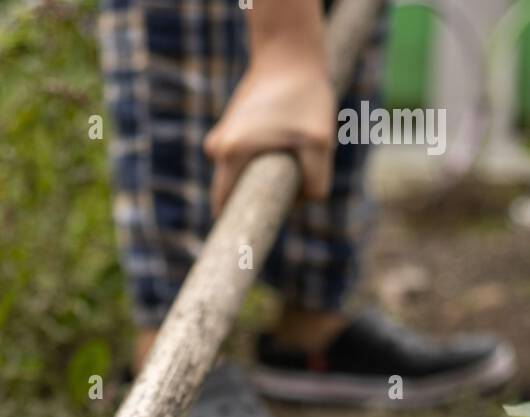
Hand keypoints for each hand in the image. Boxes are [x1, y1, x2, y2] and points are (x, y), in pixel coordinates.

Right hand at [204, 55, 335, 216]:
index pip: (222, 207)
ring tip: (288, 149)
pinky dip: (261, 157)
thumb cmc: (306, 97)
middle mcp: (218, 148)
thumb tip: (300, 205)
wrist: (291, 52)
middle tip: (286, 181)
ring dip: (263, 173)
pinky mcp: (230, 128)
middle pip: (233, 193)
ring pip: (241, 175)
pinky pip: (244, 158)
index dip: (236, 225)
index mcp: (230, 154)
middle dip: (258, 195)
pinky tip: (281, 136)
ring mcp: (221, 137)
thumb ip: (315, 185)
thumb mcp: (321, 143)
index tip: (248, 239)